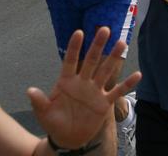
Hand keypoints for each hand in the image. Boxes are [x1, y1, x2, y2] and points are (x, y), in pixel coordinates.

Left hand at [28, 27, 140, 152]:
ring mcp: (94, 91)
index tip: (79, 32)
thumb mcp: (44, 113)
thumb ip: (39, 101)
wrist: (68, 137)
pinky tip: (137, 75)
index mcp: (66, 81)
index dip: (74, 47)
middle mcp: (82, 82)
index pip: (70, 60)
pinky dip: (127, 84)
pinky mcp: (104, 103)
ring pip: (105, 71)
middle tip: (105, 29)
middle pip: (91, 61)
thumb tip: (29, 91)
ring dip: (113, 58)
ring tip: (121, 43)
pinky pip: (117, 92)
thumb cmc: (54, 122)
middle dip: (97, 45)